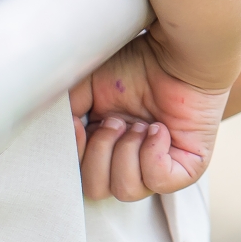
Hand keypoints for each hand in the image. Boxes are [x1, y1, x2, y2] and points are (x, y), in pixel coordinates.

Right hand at [71, 33, 227, 200]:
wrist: (176, 50)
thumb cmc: (134, 62)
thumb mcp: (84, 86)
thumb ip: (64, 115)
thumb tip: (54, 141)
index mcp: (104, 146)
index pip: (79, 176)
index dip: (75, 156)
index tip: (80, 123)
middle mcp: (130, 159)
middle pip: (97, 189)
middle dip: (100, 154)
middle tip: (115, 121)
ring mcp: (158, 164)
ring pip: (127, 191)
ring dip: (126, 153)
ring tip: (139, 124)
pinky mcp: (187, 165)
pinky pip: (160, 182)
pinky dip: (153, 156)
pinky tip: (158, 128)